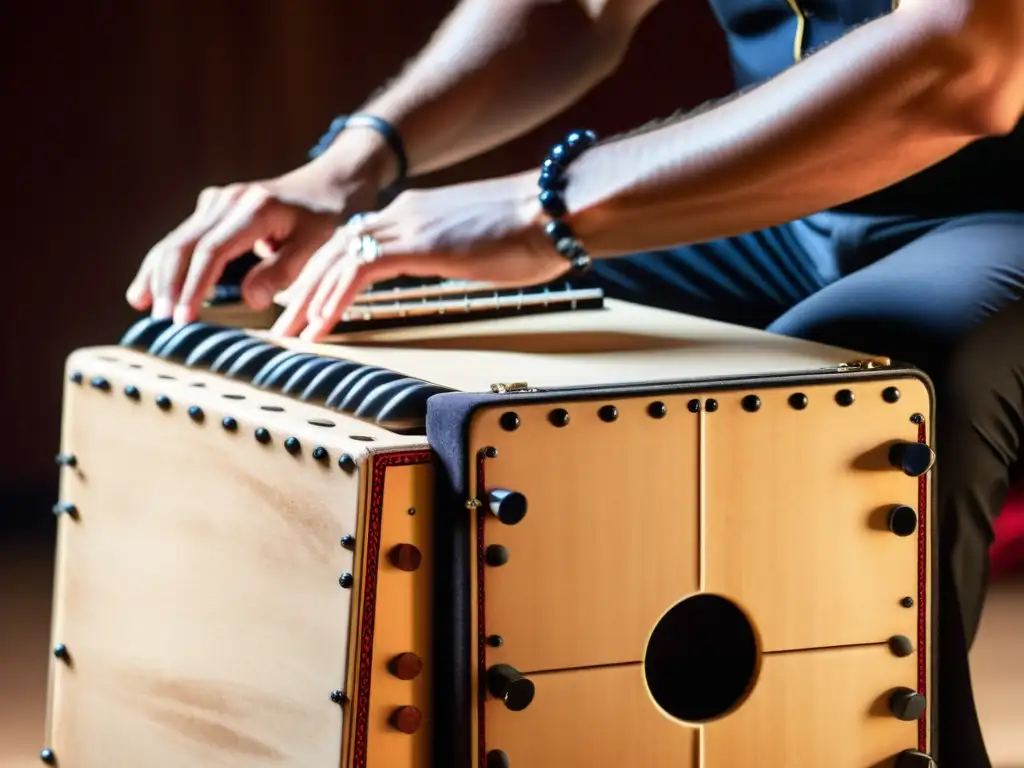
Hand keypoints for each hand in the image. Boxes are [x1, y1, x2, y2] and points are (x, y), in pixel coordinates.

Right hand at [125, 163, 379, 324]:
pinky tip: (145, 290)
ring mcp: (218, 202)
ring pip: (176, 240)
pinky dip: (163, 264)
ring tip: (144, 307)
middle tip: (162, 321)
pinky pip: (183, 239)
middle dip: (169, 284)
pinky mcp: (214, 209)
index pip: (212, 251)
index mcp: (254, 209)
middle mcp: (228, 201)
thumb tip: (251, 301)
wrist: (332, 182)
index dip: (194, 286)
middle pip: (185, 243)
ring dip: (158, 275)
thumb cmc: (330, 217)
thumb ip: (284, 271)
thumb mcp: (318, 245)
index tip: (183, 317)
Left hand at [269, 173, 569, 340]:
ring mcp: (408, 225)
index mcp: (416, 214)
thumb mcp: (479, 244)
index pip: (356, 243)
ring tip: (292, 334)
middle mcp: (403, 214)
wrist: (555, 209)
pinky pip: (360, 272)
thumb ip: (454, 253)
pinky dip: (336, 300)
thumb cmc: (533, 231)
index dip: (327, 275)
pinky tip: (323, 325)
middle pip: (334, 250)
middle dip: (305, 290)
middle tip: (286, 325)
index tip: (312, 305)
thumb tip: (455, 265)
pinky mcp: (417, 243)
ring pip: (336, 260)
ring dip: (309, 300)